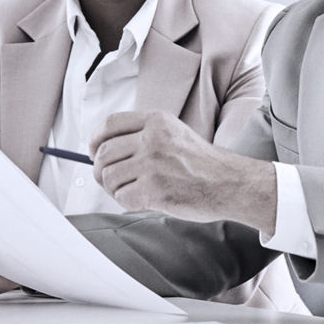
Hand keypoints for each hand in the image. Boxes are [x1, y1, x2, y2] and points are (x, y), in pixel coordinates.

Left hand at [90, 111, 276, 231]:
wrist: (229, 183)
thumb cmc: (201, 163)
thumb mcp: (175, 133)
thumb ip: (143, 135)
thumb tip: (101, 150)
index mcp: (157, 120)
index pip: (110, 124)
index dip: (95, 139)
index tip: (94, 152)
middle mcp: (153, 139)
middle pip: (103, 153)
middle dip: (102, 170)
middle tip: (113, 180)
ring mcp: (153, 164)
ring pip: (109, 177)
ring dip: (115, 189)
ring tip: (134, 190)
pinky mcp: (154, 189)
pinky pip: (121, 198)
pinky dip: (128, 202)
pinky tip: (145, 199)